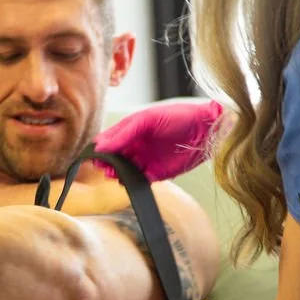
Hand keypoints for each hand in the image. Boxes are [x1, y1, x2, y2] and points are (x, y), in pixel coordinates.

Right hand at [93, 100, 225, 181]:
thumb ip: (124, 132)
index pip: (109, 139)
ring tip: (113, 173)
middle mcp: (136, 145)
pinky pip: (138, 180)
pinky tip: (127, 180)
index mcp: (132, 129)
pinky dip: (130, 182)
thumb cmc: (179, 117)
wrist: (206, 130)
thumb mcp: (148, 119)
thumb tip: (101, 146)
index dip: (100, 147)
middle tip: (102, 166)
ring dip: (116, 173)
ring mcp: (145, 160)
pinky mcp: (156, 174)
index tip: (93, 155)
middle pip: (114, 157)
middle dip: (106, 163)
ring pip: (124, 170)